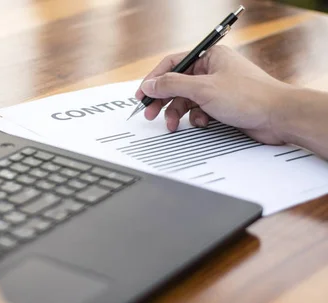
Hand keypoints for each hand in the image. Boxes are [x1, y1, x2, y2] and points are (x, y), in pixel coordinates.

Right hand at [135, 45, 291, 144]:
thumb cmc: (250, 97)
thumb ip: (172, 85)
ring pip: (187, 100)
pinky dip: (196, 119)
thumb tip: (150, 84)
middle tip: (150, 113)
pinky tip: (202, 123)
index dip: (155, 79)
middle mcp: (213, 71)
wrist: (279, 117)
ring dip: (178, 113)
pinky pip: (199, 111)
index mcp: (210, 57)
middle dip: (164, 100)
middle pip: (177, 84)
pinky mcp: (222, 106)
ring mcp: (217, 89)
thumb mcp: (203, 89)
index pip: (173, 64)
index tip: (143, 94)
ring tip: (173, 125)